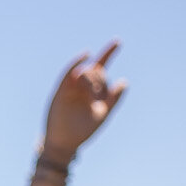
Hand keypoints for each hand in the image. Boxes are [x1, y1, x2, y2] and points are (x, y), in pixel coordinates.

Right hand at [40, 42, 125, 164]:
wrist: (65, 143)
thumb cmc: (83, 131)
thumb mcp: (103, 114)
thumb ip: (113, 98)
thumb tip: (124, 81)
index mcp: (92, 89)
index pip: (101, 68)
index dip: (109, 53)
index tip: (117, 41)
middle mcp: (82, 86)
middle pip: (96, 70)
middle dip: (101, 79)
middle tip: (97, 96)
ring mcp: (71, 87)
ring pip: (85, 71)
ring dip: (92, 78)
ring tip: (91, 94)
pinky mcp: (61, 91)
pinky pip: (69, 73)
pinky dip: (77, 63)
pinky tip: (86, 55)